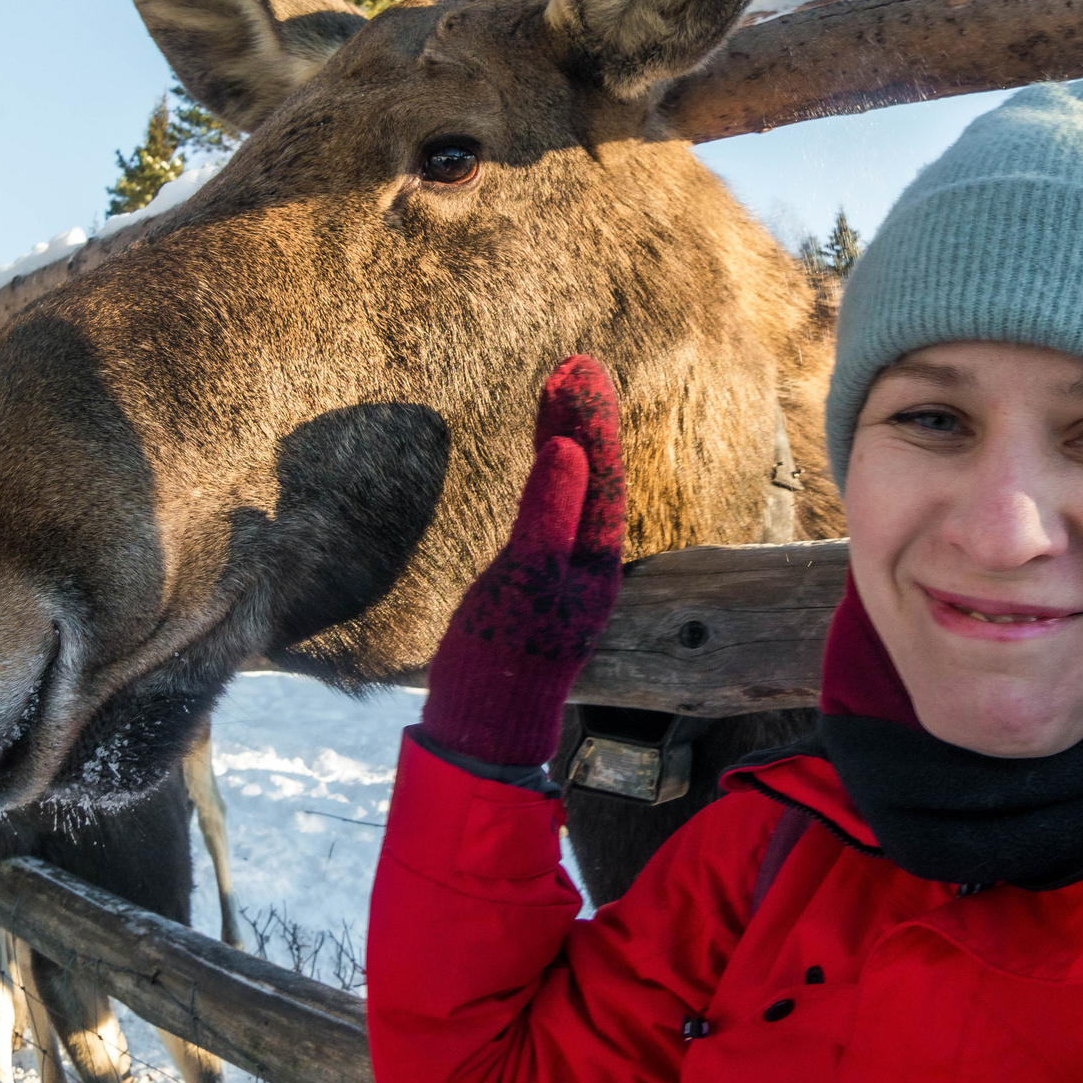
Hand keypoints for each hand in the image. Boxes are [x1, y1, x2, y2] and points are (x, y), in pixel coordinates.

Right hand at [419, 356, 625, 766]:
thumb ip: (547, 516)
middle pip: (592, 476)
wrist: (480, 721)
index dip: (592, 422)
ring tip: (560, 386)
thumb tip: (567, 451)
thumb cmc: (504, 659)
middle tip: (576, 362)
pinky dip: (546, 474)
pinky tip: (544, 450)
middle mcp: (588, 561)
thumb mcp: (525, 583)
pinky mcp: (535, 578)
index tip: (580, 370)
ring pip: (572, 491)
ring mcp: (562, 570)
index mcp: (597, 560)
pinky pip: (550, 510)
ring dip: (566, 438)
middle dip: (583, 420)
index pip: (602, 476)